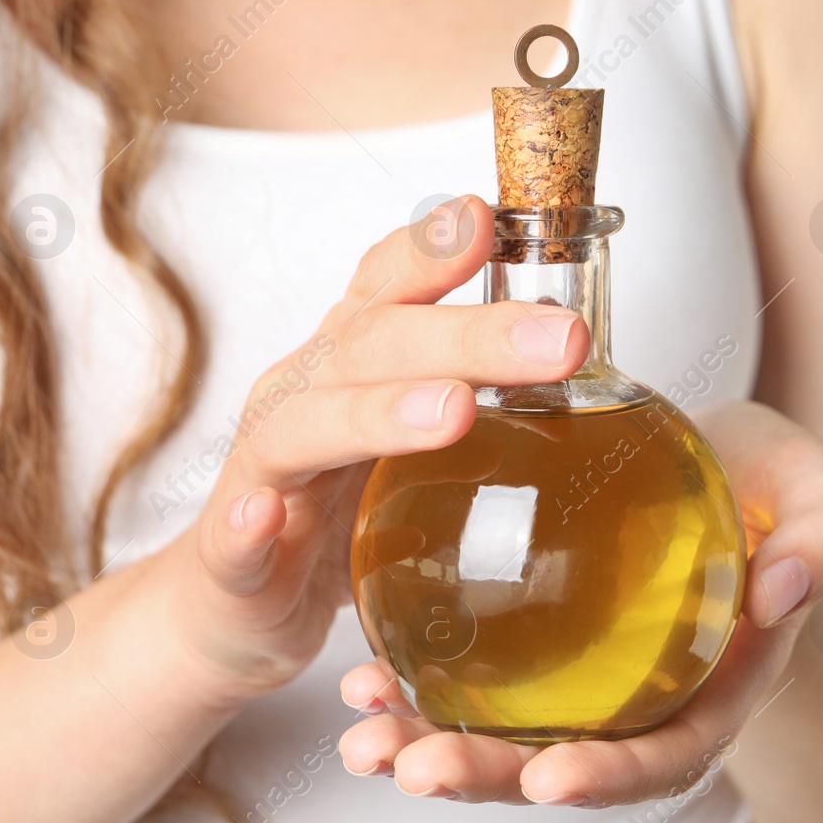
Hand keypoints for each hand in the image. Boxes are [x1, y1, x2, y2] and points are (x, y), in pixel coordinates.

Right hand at [135, 195, 590, 703]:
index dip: (433, 249)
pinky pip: (234, 540)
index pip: (388, 286)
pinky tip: (265, 516)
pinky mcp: (235, 561)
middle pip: (375, 346)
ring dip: (380, 414)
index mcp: (350, 362)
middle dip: (470, 336)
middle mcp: (302, 397)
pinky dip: (245, 526)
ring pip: (308, 428)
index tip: (487, 221)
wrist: (236, 602)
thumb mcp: (410, 438)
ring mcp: (263, 474)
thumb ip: (484, 390)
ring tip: (453, 412)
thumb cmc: (335, 508)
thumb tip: (588, 359)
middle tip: (559, 340)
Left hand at [336, 400, 822, 804]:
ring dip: (428, 743)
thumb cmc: (777, 492)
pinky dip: (417, 686)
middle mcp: (641, 706)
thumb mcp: (819, 499)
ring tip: (361, 733)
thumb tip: (782, 593)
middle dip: (484, 777)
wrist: (728, 470)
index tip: (548, 777)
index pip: (665, 756)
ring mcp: (583, 684)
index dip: (609, 776)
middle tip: (409, 764)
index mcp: (714, 692)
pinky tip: (362, 675)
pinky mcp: (538, 647)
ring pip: (502, 735)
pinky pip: (473, 679)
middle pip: (562, 764)